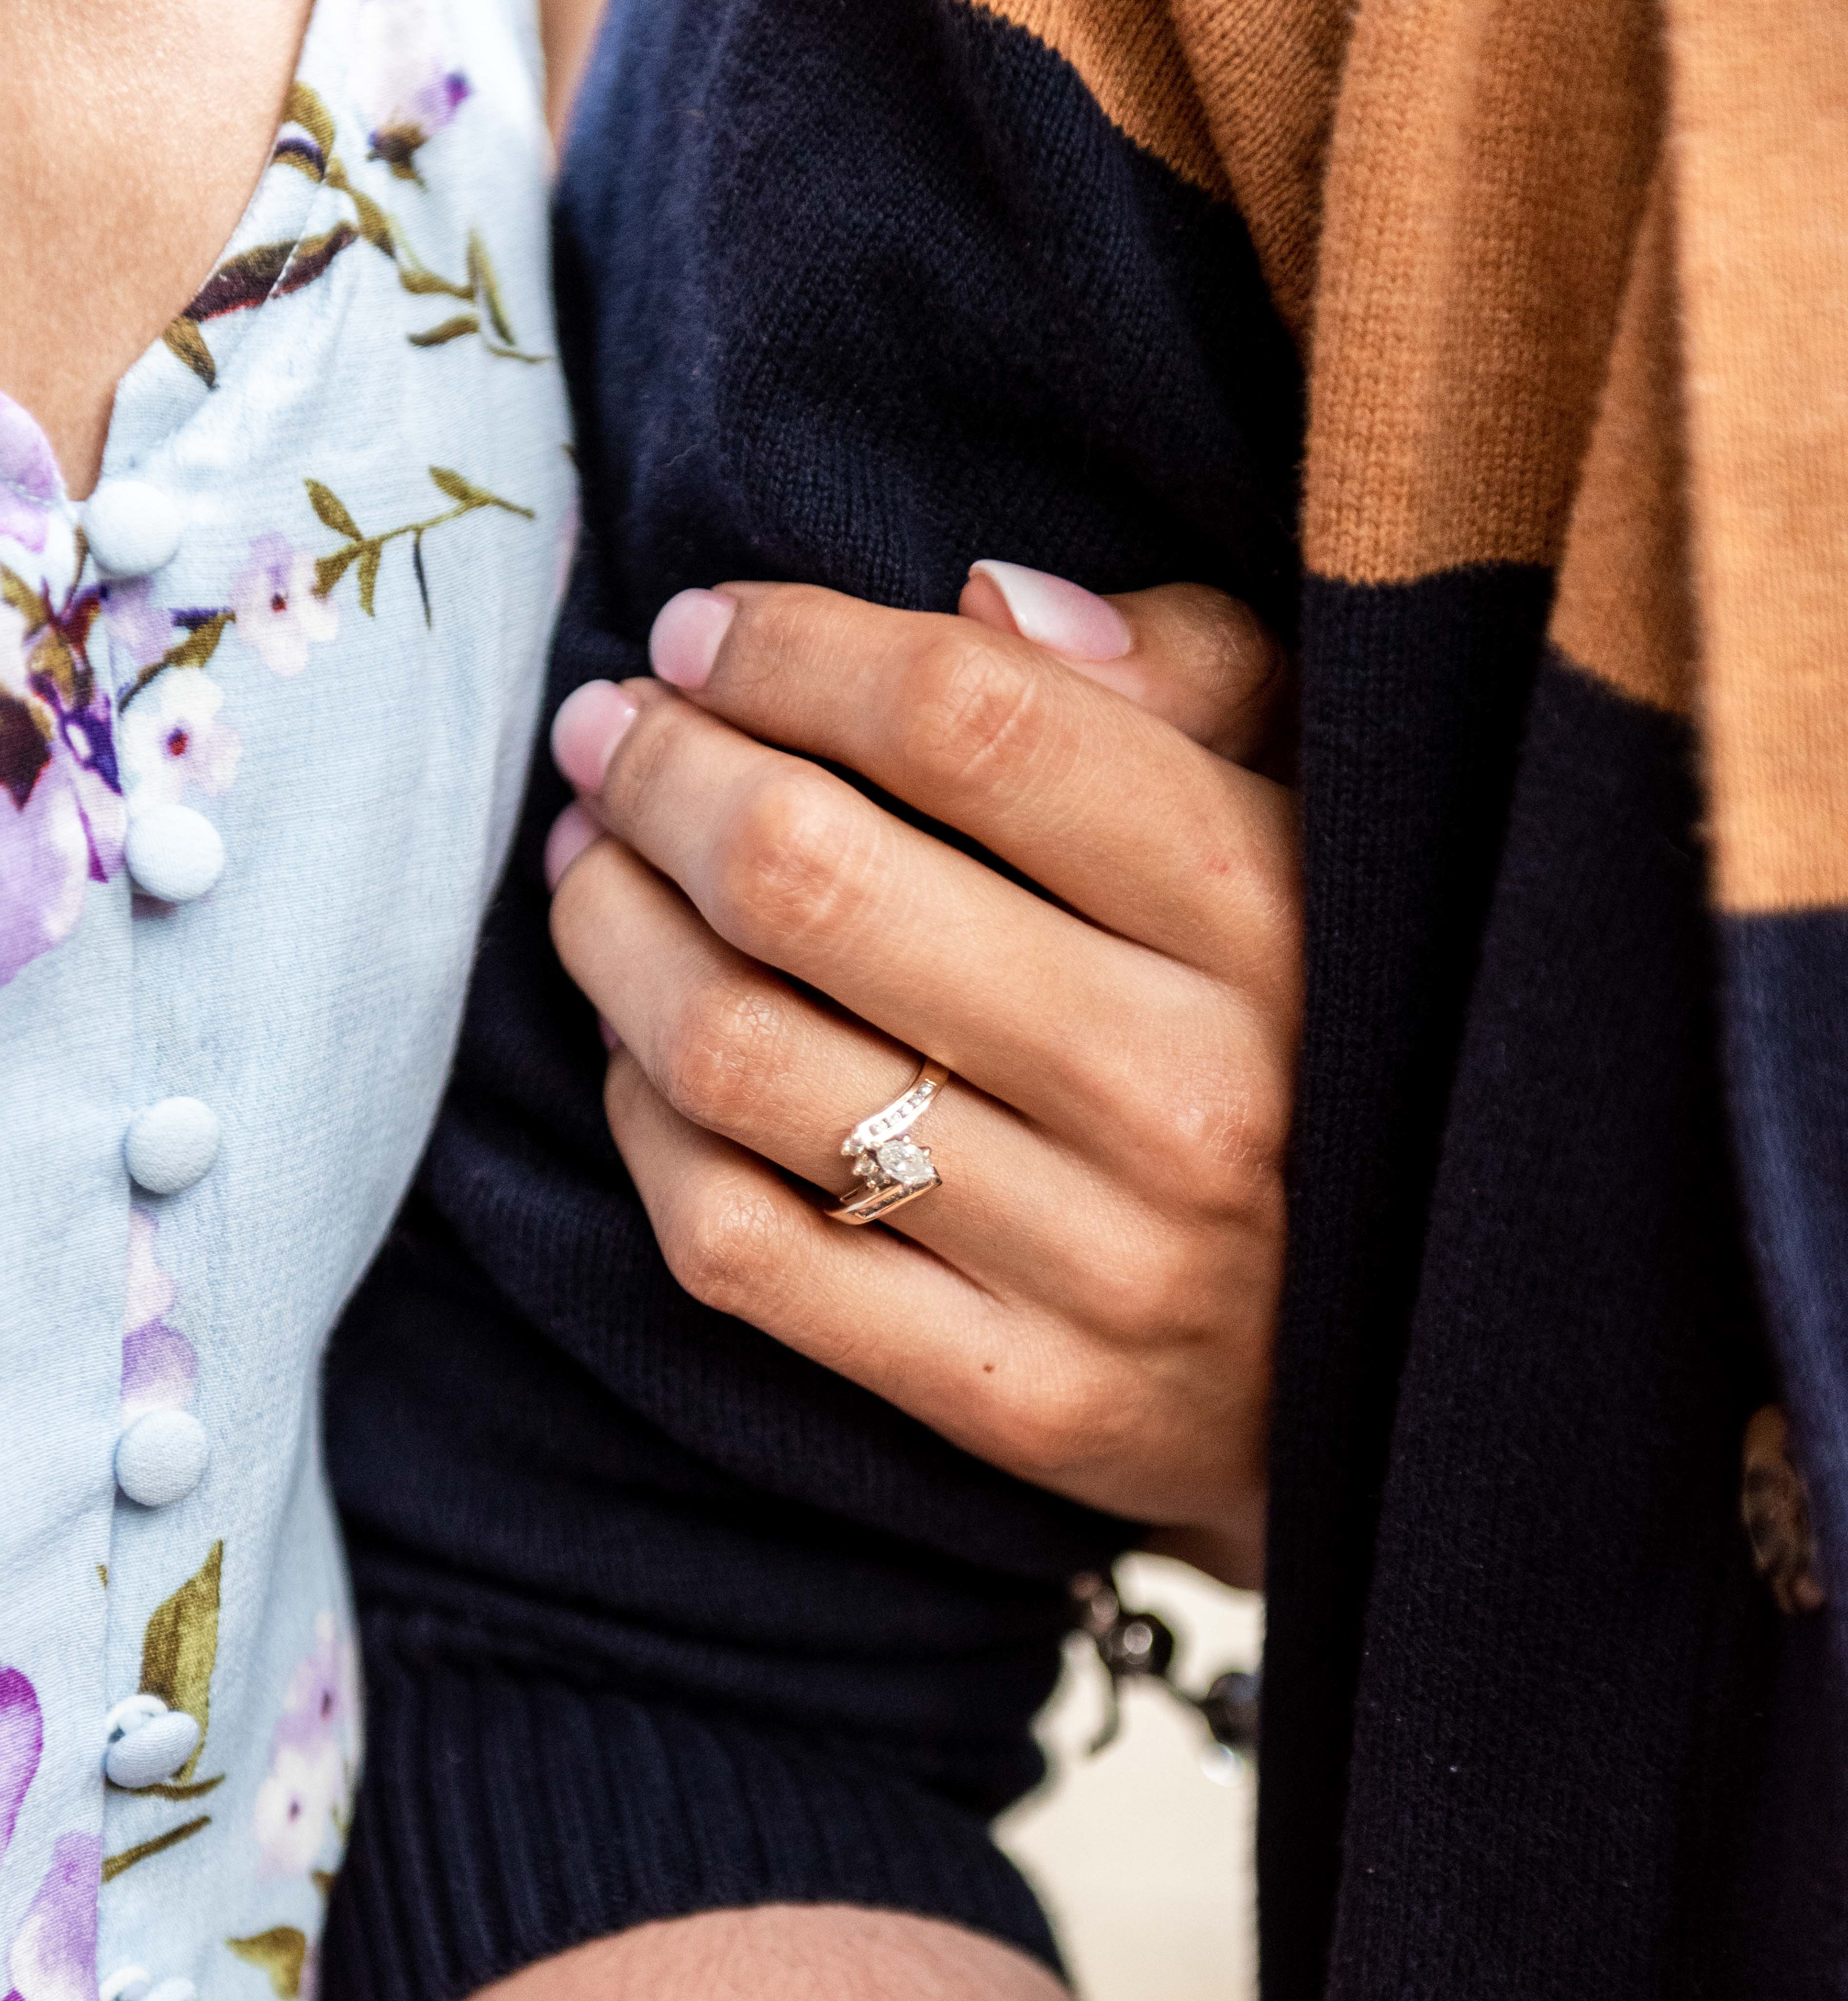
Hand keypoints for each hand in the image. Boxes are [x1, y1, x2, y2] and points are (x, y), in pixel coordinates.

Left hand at [544, 563, 1296, 1586]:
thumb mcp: (1321, 824)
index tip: (702, 634)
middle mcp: (1189, 1089)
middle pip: (809, 876)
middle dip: (664, 774)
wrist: (1409, 1374)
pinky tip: (643, 1053)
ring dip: (614, 934)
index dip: (795, 650)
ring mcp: (1104, 1265)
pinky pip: (738, 1245)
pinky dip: (644, 1126)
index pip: (972, 719)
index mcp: (1271, 912)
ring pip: (738, 1058)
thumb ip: (1191, 679)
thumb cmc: (1326, 1040)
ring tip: (592, 866)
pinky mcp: (1021, 1402)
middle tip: (609, 735)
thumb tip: (987, 598)